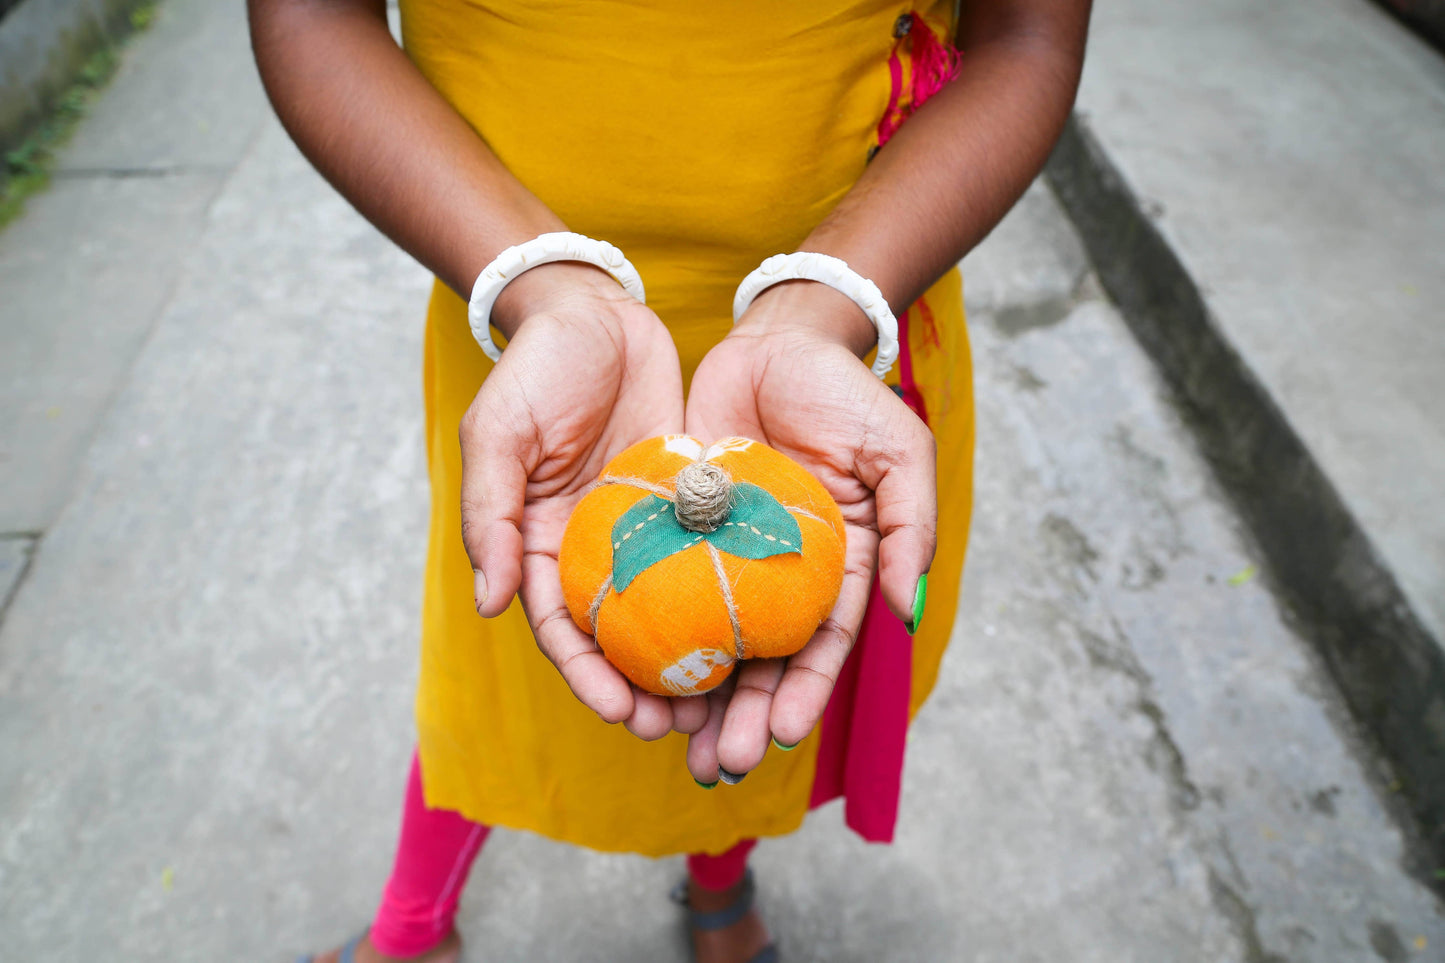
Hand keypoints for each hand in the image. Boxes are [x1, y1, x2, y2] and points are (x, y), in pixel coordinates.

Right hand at [459, 263, 699, 738]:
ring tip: (725, 703)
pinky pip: (706, 558)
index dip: (587, 677)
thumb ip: (490, 516)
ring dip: (691, 658)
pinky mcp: (685, 503)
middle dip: (645, 688)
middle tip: (681, 727)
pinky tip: (758, 629)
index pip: (561, 629)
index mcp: (537, 545)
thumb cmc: (536, 369)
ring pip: (670, 609)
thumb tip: (490, 605)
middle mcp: (592, 548)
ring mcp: (642, 530)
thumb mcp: (498, 435)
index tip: (620, 713)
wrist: (596, 311)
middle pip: (620, 635)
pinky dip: (724, 597)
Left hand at [682, 280, 936, 781]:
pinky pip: (662, 588)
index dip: (804, 691)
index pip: (822, 645)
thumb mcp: (899, 454)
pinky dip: (649, 631)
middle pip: (761, 660)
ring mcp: (726, 557)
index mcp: (838, 569)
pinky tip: (629, 671)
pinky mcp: (679, 531)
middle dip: (742, 716)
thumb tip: (905, 612)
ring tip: (670, 742)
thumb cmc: (846, 394)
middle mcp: (780, 575)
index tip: (779, 732)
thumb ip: (911, 530)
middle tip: (718, 763)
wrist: (775, 340)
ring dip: (692, 694)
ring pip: (708, 639)